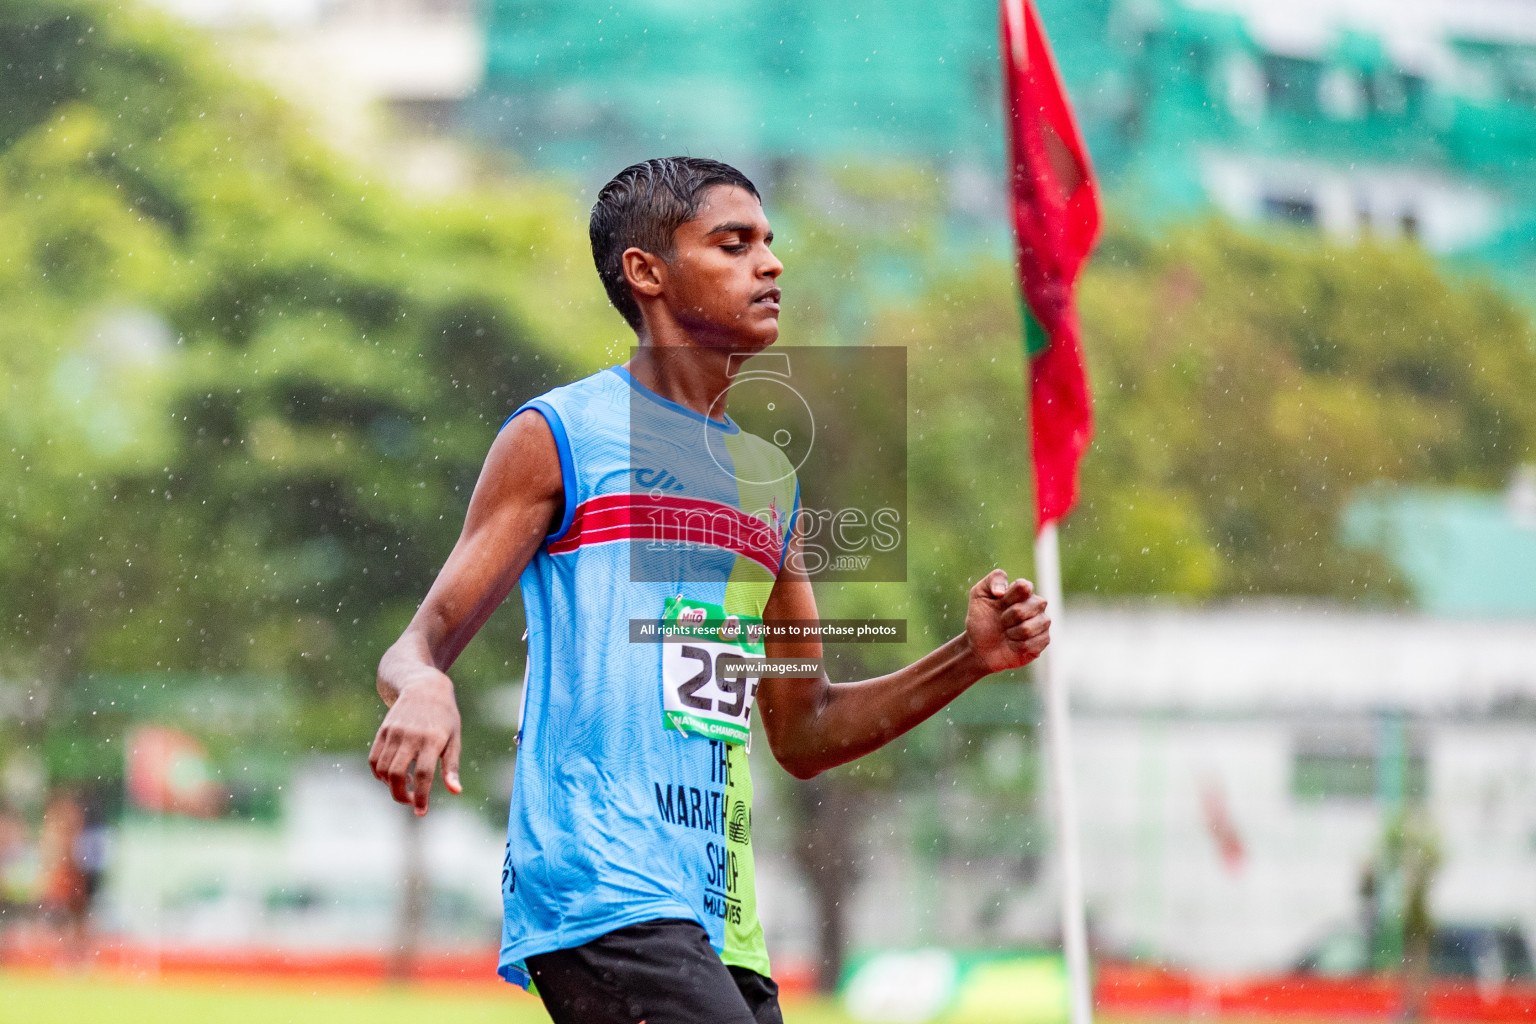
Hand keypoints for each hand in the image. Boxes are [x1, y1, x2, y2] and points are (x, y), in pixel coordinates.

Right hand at [368, 672, 462, 815]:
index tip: (421, 812)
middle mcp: (411, 737)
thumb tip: (455, 791)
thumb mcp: (454, 739)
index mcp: (432, 740)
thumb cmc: (445, 717)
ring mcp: (394, 733)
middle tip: (411, 801)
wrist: (424, 687)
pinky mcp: (383, 731)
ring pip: (384, 770)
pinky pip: (374, 760)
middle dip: (401, 796)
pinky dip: (380, 774)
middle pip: (398, 775)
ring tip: (408, 783)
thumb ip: (451, 766)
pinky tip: (393, 775)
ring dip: (392, 785)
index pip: (424, 775)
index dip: (421, 796)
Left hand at [963, 569, 1050, 674]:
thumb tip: (1002, 591)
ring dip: (1013, 633)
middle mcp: (1035, 604)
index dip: (1009, 597)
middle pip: (1034, 604)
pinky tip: (1012, 644)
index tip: (997, 601)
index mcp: (1022, 591)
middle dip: (1009, 616)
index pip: (1025, 586)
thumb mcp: (979, 594)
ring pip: (1033, 626)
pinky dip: (1017, 646)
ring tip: (1007, 633)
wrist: (980, 647)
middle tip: (1001, 621)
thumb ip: (993, 580)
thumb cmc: (981, 619)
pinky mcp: (1043, 639)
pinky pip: (1034, 642)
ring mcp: (1041, 622)